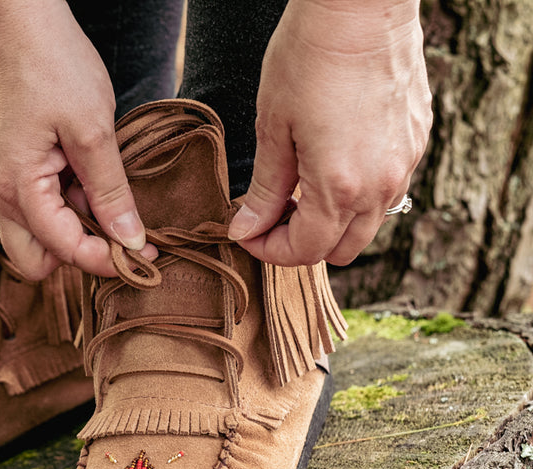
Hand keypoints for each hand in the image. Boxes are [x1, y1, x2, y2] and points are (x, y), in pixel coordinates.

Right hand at [0, 0, 155, 279]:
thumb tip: (130, 240)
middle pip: (35, 261)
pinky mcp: (3, 167)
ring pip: (33, 234)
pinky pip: (30, 206)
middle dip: (76, 253)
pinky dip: (59, 203)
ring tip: (102, 191)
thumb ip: (110, 192)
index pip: (62, 250)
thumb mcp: (94, 132)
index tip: (144, 254)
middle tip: (116, 231)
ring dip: (70, 226)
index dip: (106, 258)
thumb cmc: (53, 67)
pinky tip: (84, 174)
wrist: (17, 24)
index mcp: (16, 188)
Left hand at [228, 0, 432, 266]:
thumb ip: (265, 190)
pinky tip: (332, 163)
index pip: (306, 251)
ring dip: (333, 221)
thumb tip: (246, 229)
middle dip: (302, 243)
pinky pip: (389, 189)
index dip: (269, 250)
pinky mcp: (416, 141)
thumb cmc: (308, 59)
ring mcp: (405, 164)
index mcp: (339, 188)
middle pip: (343, 250)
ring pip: (370, 223)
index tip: (247, 232)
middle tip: (271, 215)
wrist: (361, 8)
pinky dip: (358, 193)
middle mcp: (380, 185)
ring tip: (299, 189)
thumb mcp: (272, 128)